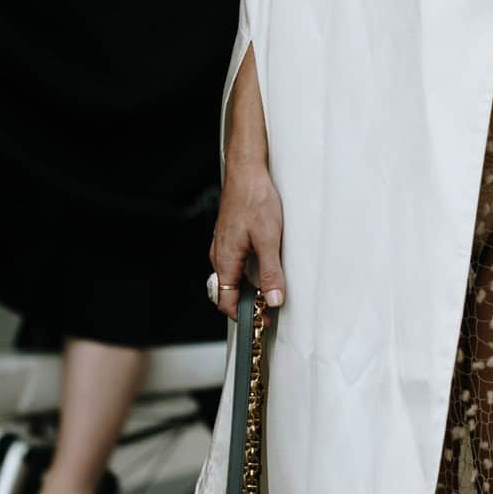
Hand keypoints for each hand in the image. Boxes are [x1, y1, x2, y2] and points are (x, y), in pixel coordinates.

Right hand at [209, 156, 285, 321]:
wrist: (247, 172)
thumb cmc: (255, 200)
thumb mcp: (269, 240)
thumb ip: (271, 273)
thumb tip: (272, 300)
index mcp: (225, 260)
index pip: (226, 302)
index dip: (244, 316)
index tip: (262, 321)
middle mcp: (219, 256)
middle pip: (228, 292)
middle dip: (247, 305)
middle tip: (269, 308)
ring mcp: (223, 247)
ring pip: (232, 278)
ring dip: (248, 289)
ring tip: (269, 291)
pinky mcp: (229, 238)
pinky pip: (235, 265)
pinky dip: (247, 274)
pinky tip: (264, 269)